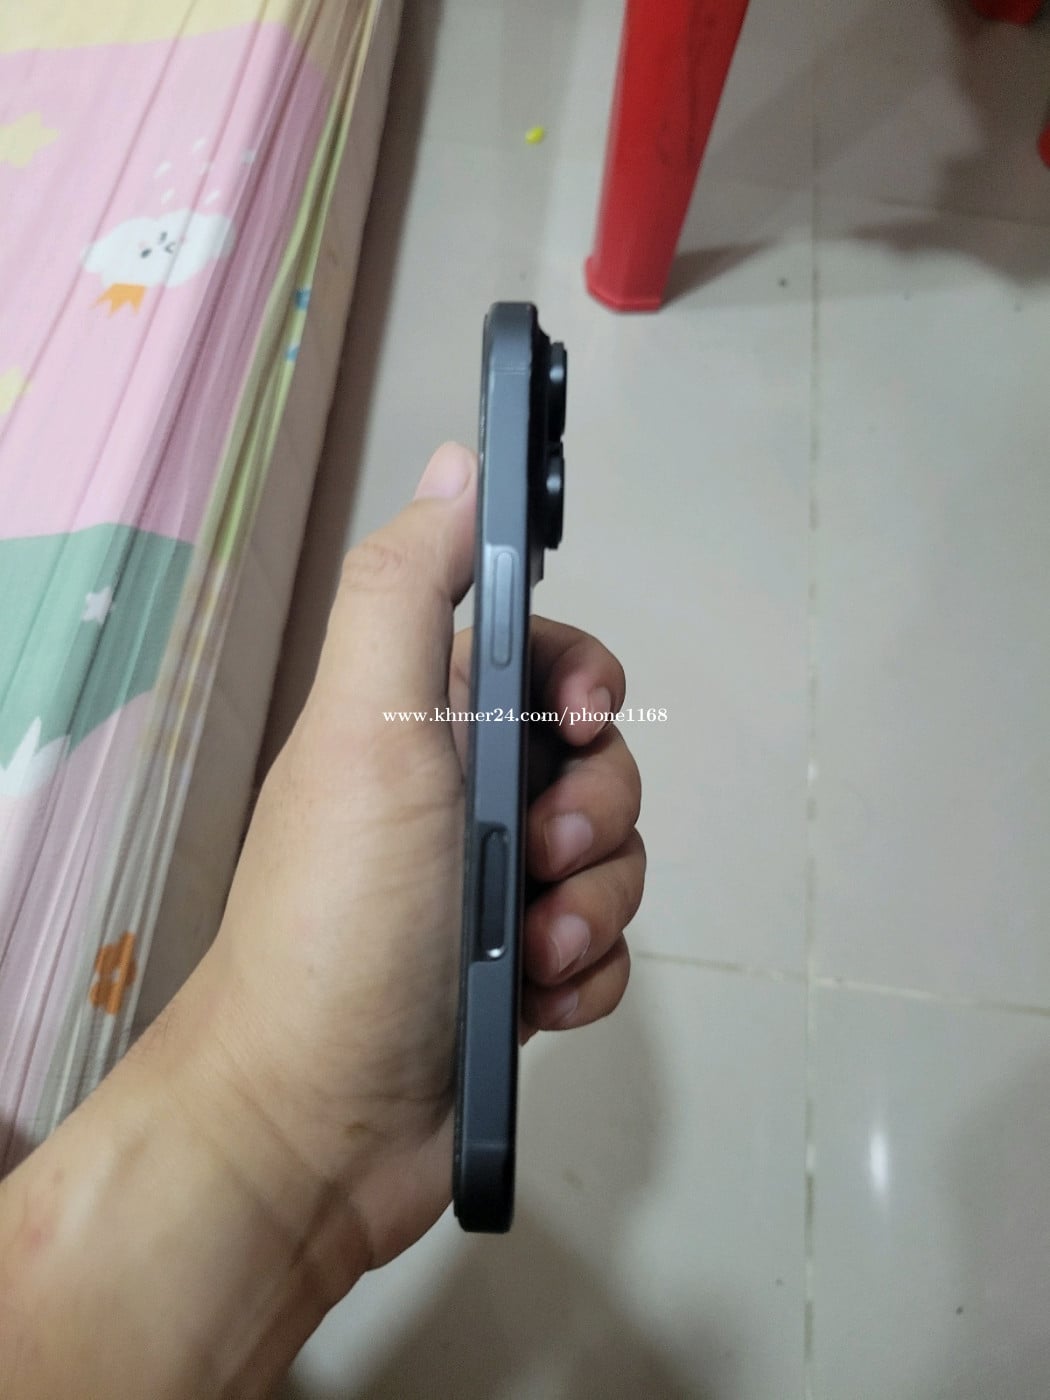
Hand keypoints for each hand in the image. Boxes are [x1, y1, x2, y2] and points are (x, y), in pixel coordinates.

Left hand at [169, 443, 644, 1273]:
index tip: (581, 716)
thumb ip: (411, 591)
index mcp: (422, 725)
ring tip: (526, 952)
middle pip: (600, 762)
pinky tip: (532, 1002)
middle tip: (537, 859)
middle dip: (594, 813)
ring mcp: (497, 891)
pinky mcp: (524, 974)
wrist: (319, 1123)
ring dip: (590, 908)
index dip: (583, 678)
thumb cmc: (340, 916)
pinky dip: (586, 976)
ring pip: (618, 861)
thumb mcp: (367, 731)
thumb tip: (458, 466)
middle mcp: (463, 798)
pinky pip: (610, 950)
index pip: (542, 657)